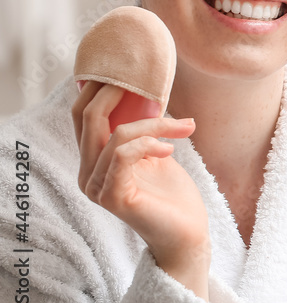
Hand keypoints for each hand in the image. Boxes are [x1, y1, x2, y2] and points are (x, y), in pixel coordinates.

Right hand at [72, 81, 211, 299]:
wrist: (188, 232)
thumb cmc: (173, 193)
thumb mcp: (154, 151)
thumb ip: (142, 128)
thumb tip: (147, 90)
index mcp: (92, 160)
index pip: (81, 115)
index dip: (98, 87)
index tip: (129, 69)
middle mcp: (86, 173)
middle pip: (89, 117)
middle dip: (119, 93)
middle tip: (149, 82)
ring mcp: (96, 187)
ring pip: (116, 133)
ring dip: (155, 124)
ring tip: (183, 128)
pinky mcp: (113, 197)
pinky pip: (123, 154)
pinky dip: (150, 144)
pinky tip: (170, 149)